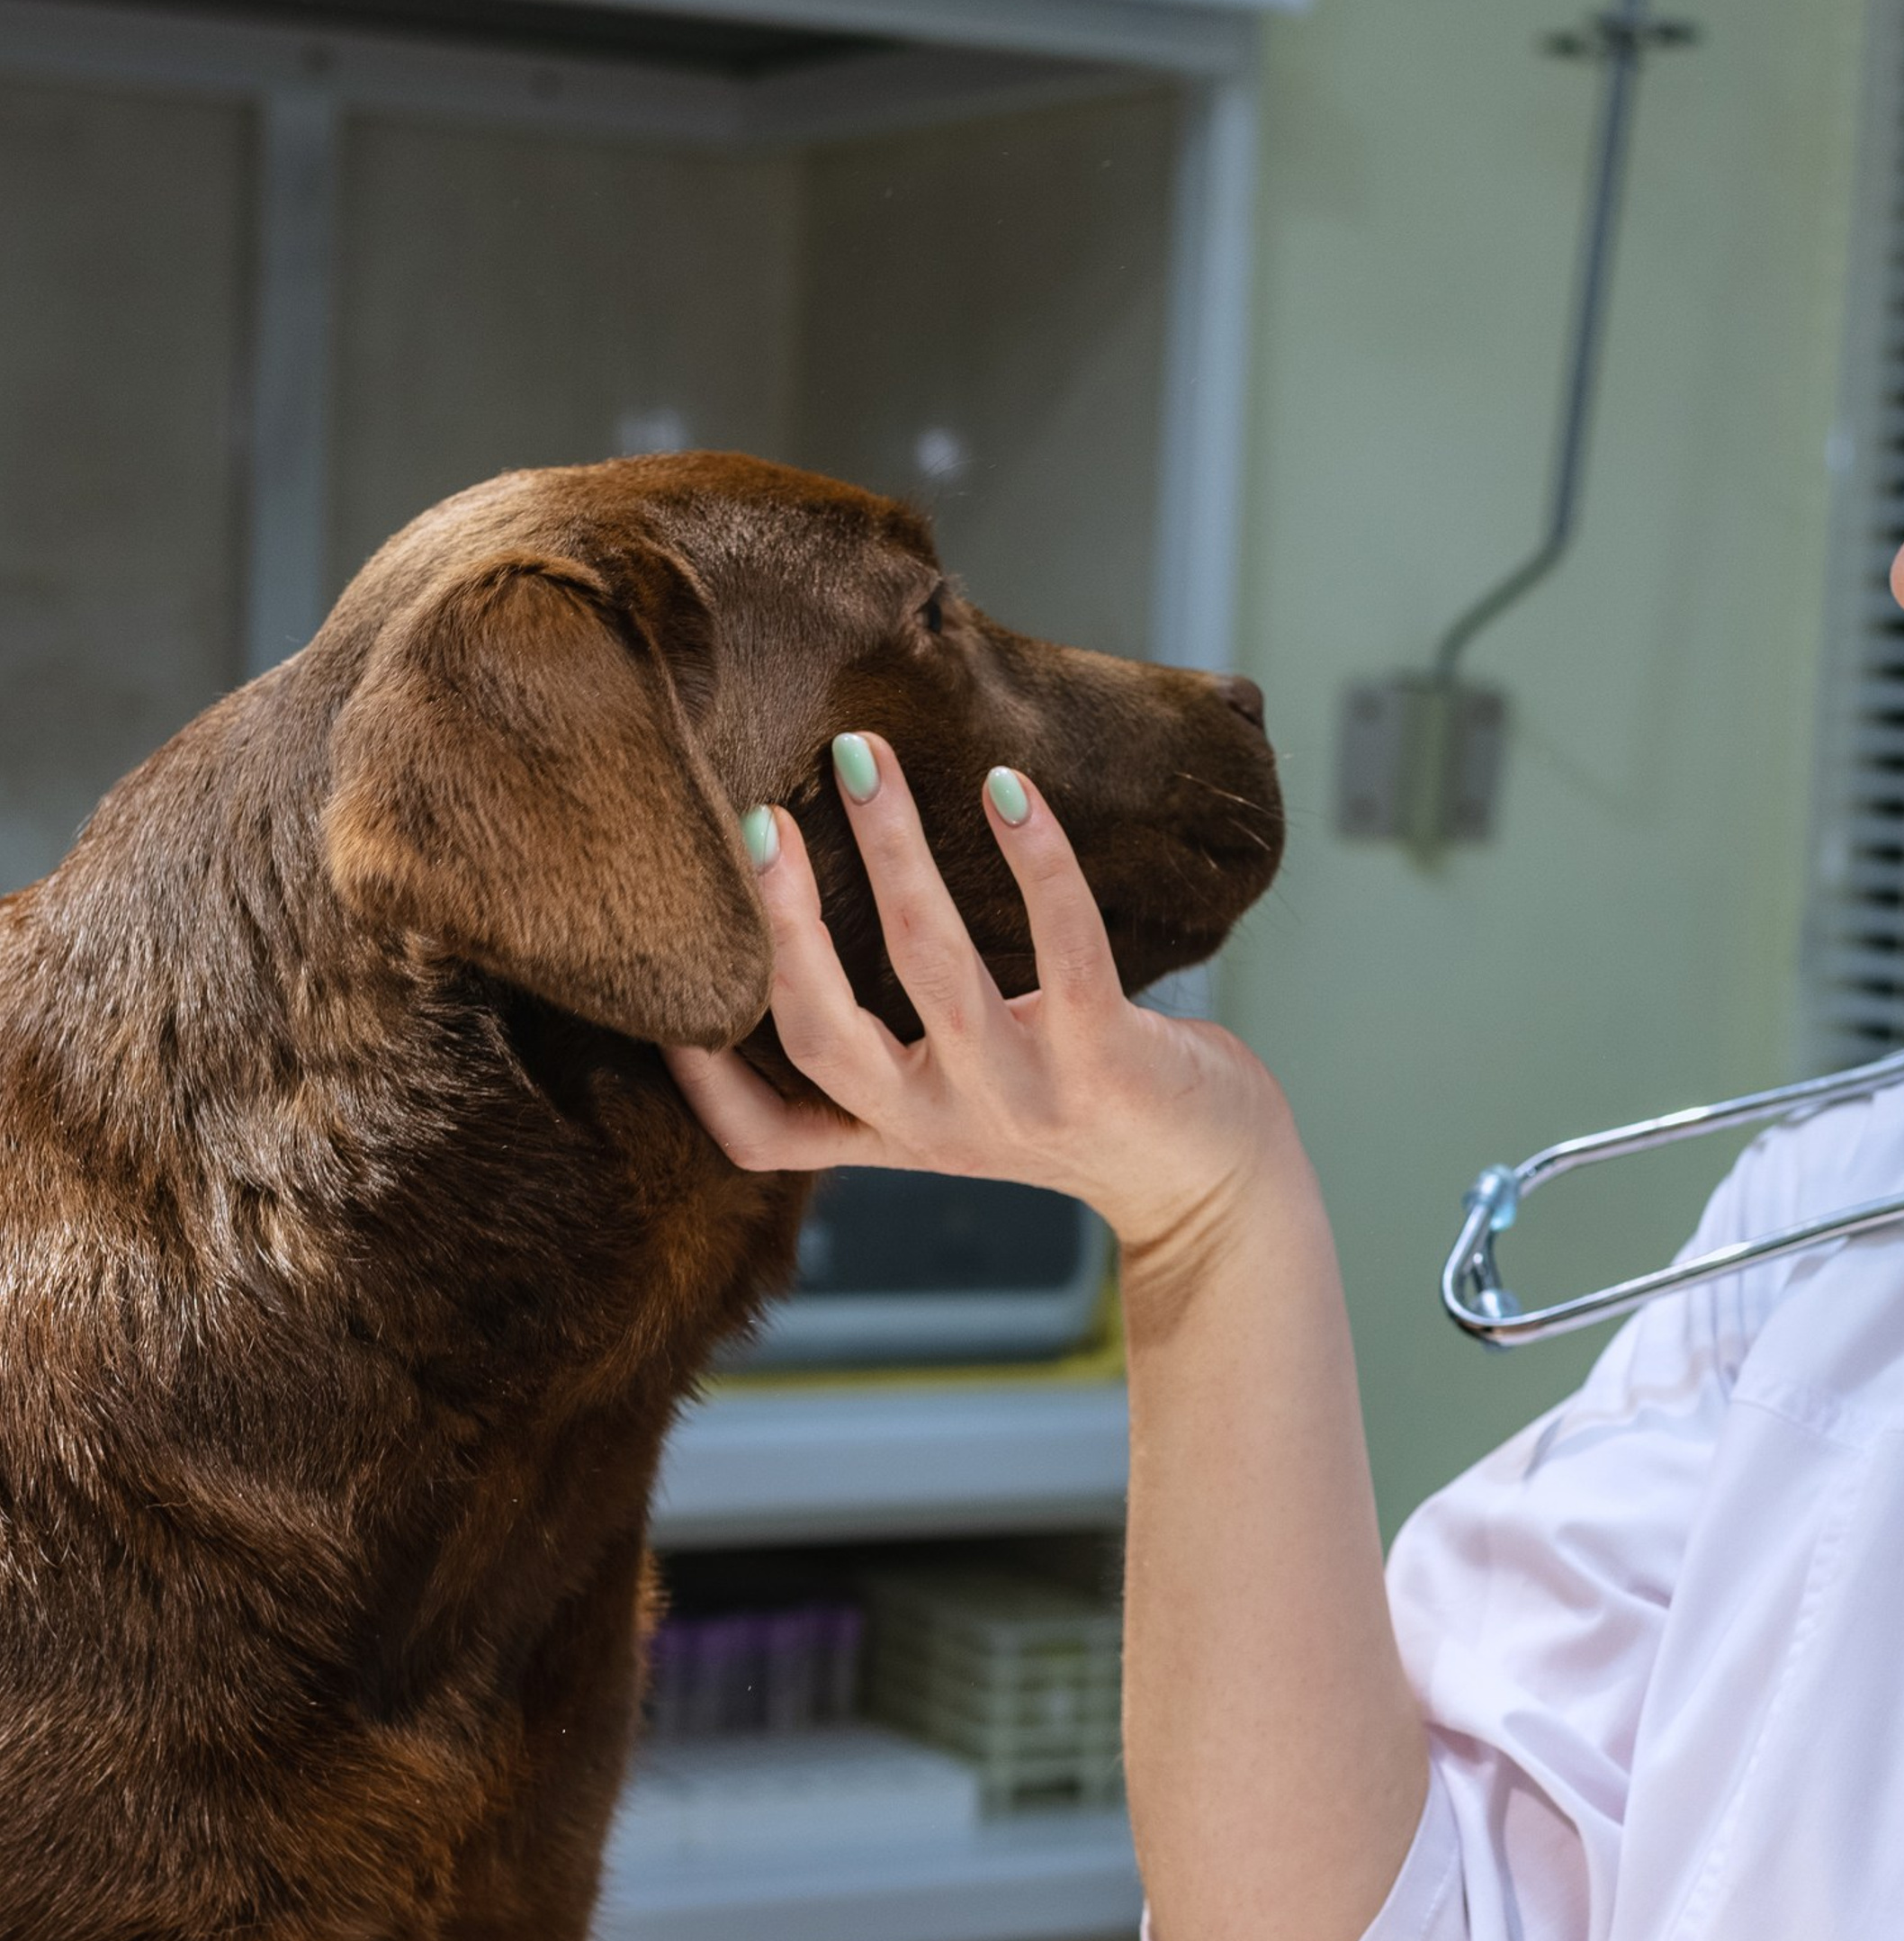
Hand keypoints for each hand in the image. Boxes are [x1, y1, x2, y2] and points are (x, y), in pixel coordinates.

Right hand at [664, 737, 1290, 1262]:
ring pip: (930, 968)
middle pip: (819, 1031)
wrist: (1211, 1182)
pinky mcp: (1105, 1059)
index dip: (698, 1074)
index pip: (762, 1132)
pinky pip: (1065, 945)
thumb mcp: (966, 1102)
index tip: (655, 980)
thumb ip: (895, 1054)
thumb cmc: (1081, 1109)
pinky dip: (1035, 857)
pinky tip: (1008, 790)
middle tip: (753, 814)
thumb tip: (806, 930)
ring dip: (892, 850)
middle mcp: (941, 1124)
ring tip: (864, 758)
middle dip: (780, 919)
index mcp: (894, 1132)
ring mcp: (1022, 1095)